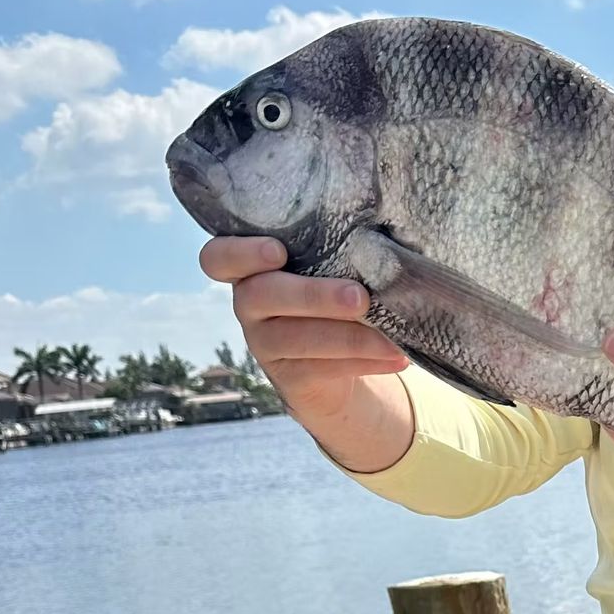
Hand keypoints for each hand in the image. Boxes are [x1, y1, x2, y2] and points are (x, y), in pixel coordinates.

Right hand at [199, 237, 412, 470]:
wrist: (334, 362)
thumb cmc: (331, 294)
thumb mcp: (328, 269)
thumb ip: (335, 250)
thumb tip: (386, 235)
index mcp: (251, 269)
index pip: (218, 258)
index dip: (241, 253)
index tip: (277, 251)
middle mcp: (248, 305)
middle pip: (263, 295)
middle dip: (313, 295)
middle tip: (359, 297)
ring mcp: (264, 344)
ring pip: (298, 338)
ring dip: (350, 338)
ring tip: (392, 339)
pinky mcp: (289, 377)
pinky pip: (324, 369)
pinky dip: (365, 362)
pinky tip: (396, 357)